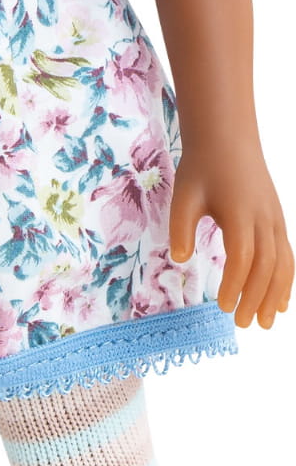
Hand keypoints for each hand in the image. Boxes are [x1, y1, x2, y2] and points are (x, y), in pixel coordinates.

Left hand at [170, 142, 291, 328]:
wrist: (227, 141)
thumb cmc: (201, 169)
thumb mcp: (184, 195)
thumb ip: (181, 227)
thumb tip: (182, 260)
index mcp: (241, 215)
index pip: (243, 258)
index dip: (235, 284)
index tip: (221, 306)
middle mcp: (265, 221)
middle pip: (266, 267)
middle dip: (256, 298)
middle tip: (242, 324)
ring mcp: (276, 221)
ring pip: (282, 264)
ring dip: (275, 295)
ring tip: (263, 322)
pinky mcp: (278, 221)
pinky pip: (287, 256)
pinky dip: (286, 280)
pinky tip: (280, 302)